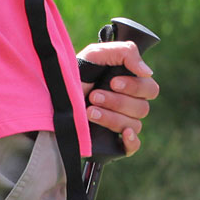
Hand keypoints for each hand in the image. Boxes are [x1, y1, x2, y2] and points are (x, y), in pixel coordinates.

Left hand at [78, 39, 159, 155]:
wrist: (50, 95)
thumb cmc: (75, 72)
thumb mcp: (97, 53)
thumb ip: (126, 53)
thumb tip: (147, 72)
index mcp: (130, 84)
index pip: (150, 89)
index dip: (134, 86)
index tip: (113, 82)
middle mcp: (128, 105)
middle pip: (142, 108)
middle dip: (118, 102)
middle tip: (94, 96)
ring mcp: (121, 124)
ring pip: (134, 124)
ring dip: (111, 117)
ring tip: (89, 111)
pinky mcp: (112, 142)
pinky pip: (133, 147)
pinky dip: (132, 141)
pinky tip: (123, 134)